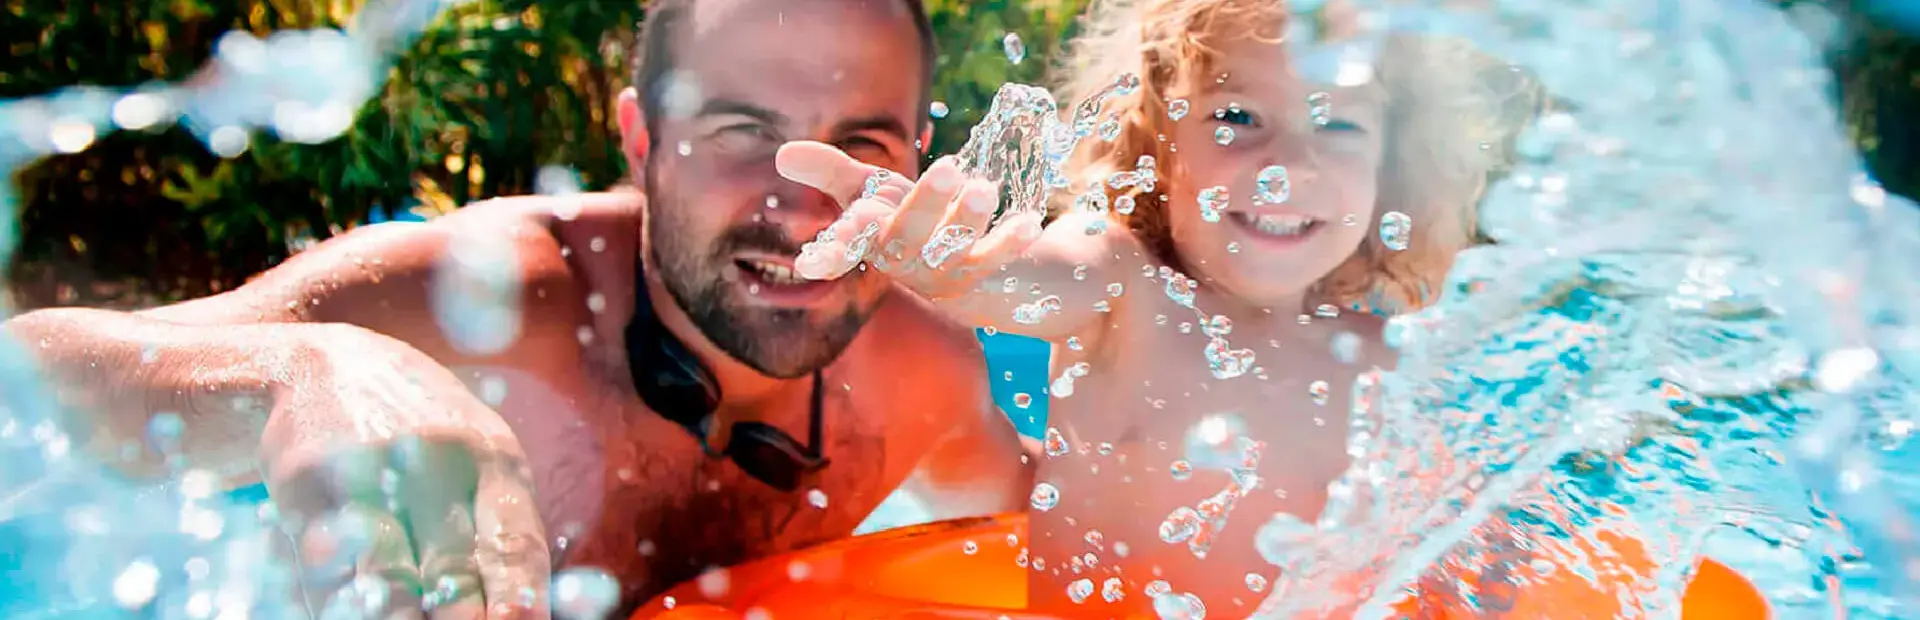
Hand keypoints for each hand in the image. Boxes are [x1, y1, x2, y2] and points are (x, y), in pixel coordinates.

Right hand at [257, 324, 549, 618]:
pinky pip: (324, 565)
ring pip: (387, 571)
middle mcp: (436, 460)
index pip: (514, 540)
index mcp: (494, 459)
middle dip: (462, 618)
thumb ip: (501, 532)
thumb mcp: (478, 462)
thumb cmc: (424, 438)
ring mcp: (369, 469)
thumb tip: (526, 613)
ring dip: (399, 619)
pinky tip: (350, 615)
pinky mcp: (307, 484)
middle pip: (453, 565)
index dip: (519, 592)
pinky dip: (339, 605)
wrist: (323, 361)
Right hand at [775, 141, 1043, 299]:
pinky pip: (996, 260)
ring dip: (970, 218)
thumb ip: (830, 172)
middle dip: (926, 204)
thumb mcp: (867, 192)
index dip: (831, 252)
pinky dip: (1011, 242)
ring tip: (987, 187)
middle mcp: (903, 260)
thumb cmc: (903, 219)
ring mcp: (942, 270)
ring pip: (954, 246)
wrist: (959, 271)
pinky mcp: (979, 272)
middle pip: (909, 235)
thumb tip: (783, 154)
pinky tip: (1030, 222)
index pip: (845, 249)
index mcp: (870, 240)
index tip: (812, 259)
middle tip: (947, 169)